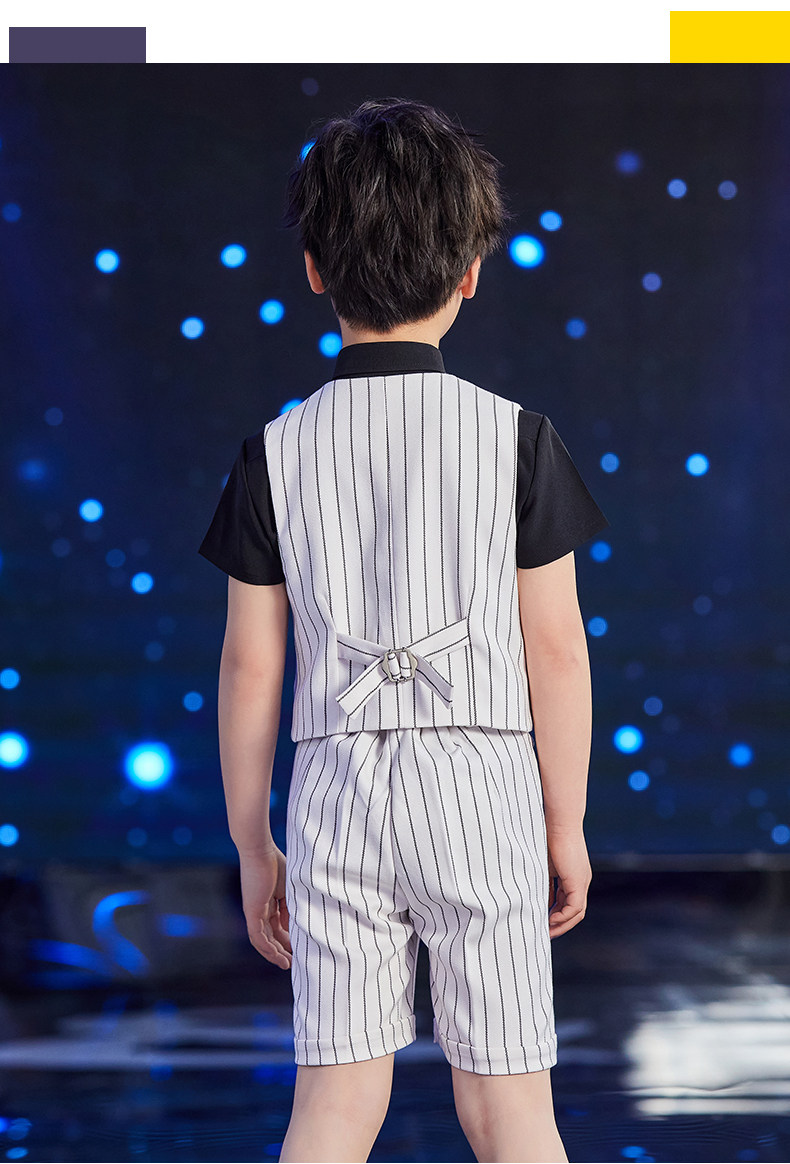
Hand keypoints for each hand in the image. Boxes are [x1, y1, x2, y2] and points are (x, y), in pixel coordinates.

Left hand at [238, 846, 292, 968]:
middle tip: (294, 961)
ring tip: (286, 964)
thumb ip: (288, 907)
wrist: (259, 848)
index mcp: (266, 902)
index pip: (276, 925)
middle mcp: (258, 909)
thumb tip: (289, 926)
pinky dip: (267, 948)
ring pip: (262, 940)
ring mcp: (253, 911)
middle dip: (281, 949)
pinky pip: (257, 936)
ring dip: (274, 953)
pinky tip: (278, 957)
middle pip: (269, 935)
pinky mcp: (251, 912)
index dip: (287, 937)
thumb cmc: (274, 861)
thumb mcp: (286, 889)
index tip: (299, 946)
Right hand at [546, 829, 591, 938]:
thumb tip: (531, 891)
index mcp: (574, 874)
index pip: (568, 901)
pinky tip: (550, 920)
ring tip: (546, 931)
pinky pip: (574, 908)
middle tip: (545, 933)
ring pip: (576, 913)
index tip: (543, 921)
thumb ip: (542, 877)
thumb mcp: (543, 861)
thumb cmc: (547, 834)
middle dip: (560, 924)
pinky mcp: (578, 882)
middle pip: (575, 911)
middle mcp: (581, 879)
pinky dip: (562, 917)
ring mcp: (582, 881)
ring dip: (562, 924)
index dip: (556, 913)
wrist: (558, 821)